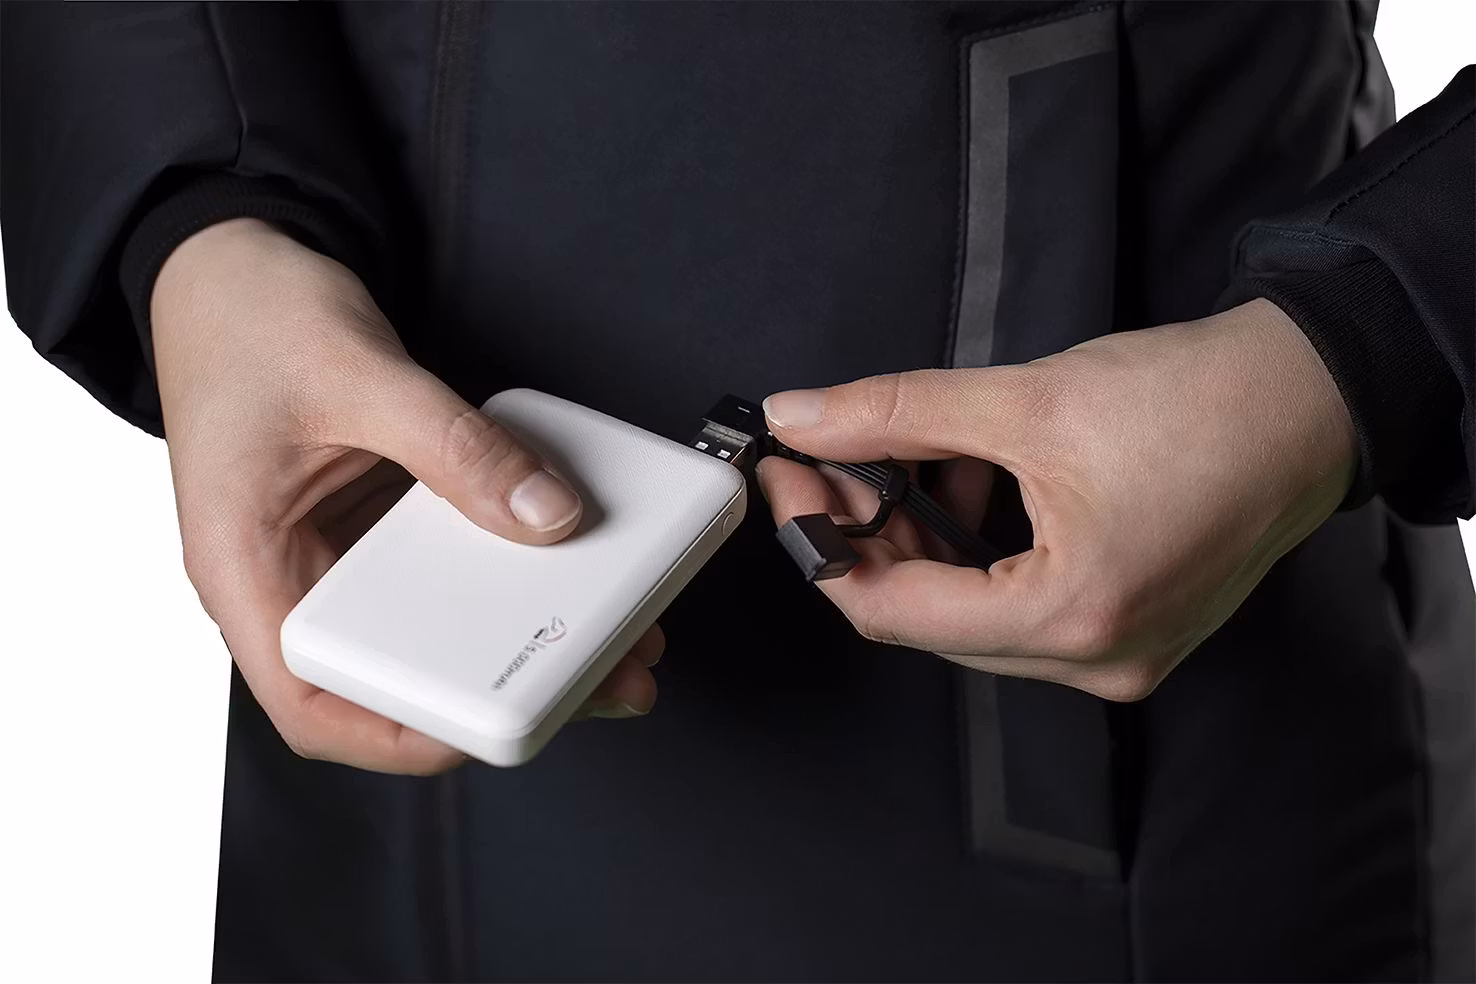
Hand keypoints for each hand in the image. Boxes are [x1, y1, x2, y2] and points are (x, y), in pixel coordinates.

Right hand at [152, 218, 658, 774]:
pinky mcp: (375, 523)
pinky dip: (506, 579)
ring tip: (611, 638)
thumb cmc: (247, 319)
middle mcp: (289, 578)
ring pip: (427, 633)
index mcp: (244, 569)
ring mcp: (335, 553)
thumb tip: (549, 512)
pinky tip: (567, 572)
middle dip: (496, 695)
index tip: (492, 729)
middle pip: (390, 680)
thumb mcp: (357, 375)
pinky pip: (444, 571)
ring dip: (518, 641)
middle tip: (596, 681)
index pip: (314, 701)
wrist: (225, 265)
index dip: (399, 736)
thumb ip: (454, 447)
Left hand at [757, 300, 1356, 700]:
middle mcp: (1094, 662)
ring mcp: (1118, 657)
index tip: (787, 481)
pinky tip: (971, 484)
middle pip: (926, 620)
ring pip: (970, 615)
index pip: (891, 613)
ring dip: (922, 541)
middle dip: (866, 538)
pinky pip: (1020, 609)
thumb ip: (895, 414)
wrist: (1312, 398)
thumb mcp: (1026, 400)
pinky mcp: (1132, 631)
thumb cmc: (1197, 401)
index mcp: (1070, 618)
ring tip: (909, 461)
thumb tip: (801, 418)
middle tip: (830, 462)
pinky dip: (980, 552)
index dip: (818, 543)